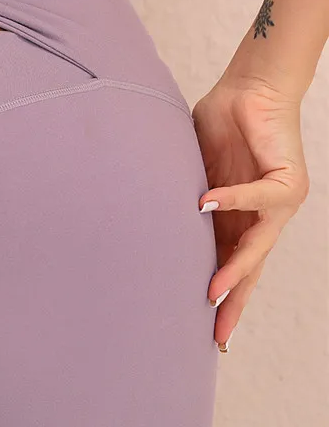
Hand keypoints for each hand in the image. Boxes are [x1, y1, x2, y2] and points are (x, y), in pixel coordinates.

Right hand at [192, 73, 309, 352]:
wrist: (251, 90)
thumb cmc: (218, 128)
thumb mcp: (191, 175)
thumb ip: (179, 202)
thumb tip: (139, 223)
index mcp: (235, 222)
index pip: (227, 267)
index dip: (219, 299)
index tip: (207, 334)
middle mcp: (259, 219)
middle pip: (247, 271)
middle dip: (231, 304)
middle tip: (216, 336)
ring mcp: (277, 203)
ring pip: (256, 246)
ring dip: (234, 270)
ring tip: (212, 294)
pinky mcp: (287, 181)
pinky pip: (254, 197)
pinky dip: (228, 200)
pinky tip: (202, 204)